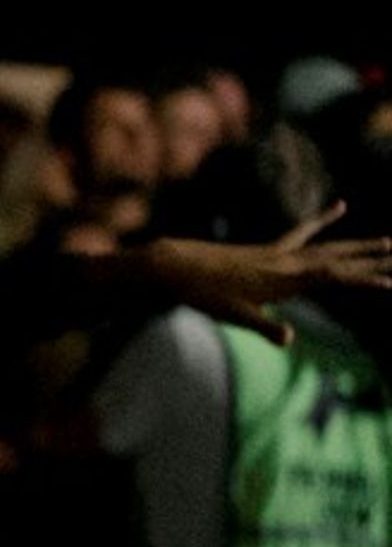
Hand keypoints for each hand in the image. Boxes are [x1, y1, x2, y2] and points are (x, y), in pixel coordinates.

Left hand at [142, 200, 391, 344]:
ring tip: (387, 241)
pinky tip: (342, 207)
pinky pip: (303, 233)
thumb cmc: (203, 294)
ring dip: (357, 245)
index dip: (362, 279)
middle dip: (369, 260)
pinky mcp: (268, 250)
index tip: (390, 281)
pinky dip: (324, 221)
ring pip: (326, 247)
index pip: (331, 277)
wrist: (175, 265)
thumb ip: (265, 328)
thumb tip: (289, 340)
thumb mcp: (234, 317)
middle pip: (336, 259)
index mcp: (282, 279)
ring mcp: (277, 253)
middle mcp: (285, 262)